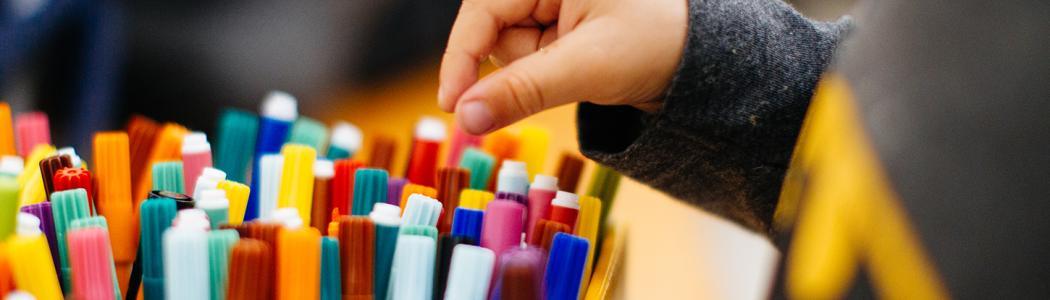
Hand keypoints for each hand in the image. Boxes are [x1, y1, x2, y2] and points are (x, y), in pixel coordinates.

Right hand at [438, 0, 688, 133]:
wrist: (703, 61)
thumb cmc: (657, 45)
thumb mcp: (588, 67)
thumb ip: (523, 91)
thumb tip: (464, 118)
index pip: (481, 9)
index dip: (460, 58)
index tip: (451, 105)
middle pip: (490, 31)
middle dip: (519, 63)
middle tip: (569, 70)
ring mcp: (548, 2)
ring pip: (507, 50)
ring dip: (535, 71)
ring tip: (586, 63)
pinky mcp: (556, 25)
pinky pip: (527, 58)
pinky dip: (544, 73)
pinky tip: (581, 65)